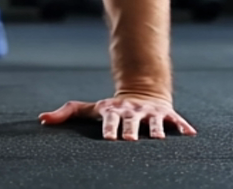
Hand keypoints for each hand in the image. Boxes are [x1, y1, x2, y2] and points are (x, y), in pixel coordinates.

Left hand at [38, 95, 197, 140]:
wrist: (141, 91)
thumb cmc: (112, 107)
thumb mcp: (90, 108)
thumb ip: (66, 113)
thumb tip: (42, 119)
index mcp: (114, 111)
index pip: (110, 121)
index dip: (110, 129)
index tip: (109, 139)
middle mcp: (132, 112)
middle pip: (132, 122)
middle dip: (131, 130)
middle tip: (131, 140)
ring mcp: (150, 113)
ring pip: (155, 122)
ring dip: (157, 130)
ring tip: (159, 139)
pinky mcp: (166, 115)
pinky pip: (176, 121)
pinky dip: (183, 127)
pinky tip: (190, 135)